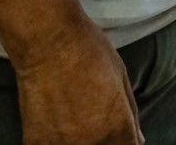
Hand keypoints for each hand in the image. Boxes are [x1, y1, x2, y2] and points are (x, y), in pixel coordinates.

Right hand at [14, 17, 142, 144]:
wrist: (48, 42)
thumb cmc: (88, 51)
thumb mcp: (121, 77)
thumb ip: (130, 113)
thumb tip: (138, 139)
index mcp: (117, 128)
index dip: (123, 139)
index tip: (115, 130)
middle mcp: (93, 143)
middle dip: (102, 140)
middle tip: (88, 118)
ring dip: (77, 141)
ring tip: (70, 119)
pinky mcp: (37, 143)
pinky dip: (53, 141)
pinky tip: (52, 123)